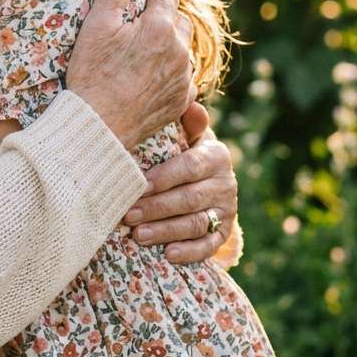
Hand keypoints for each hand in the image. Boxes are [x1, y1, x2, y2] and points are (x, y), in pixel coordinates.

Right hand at [65, 0, 195, 148]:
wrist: (100, 126)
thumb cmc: (93, 73)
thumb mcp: (97, 25)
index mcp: (160, 27)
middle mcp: (180, 50)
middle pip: (180, 18)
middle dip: (166, 12)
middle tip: (146, 13)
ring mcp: (183, 78)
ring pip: (185, 47)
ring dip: (172, 40)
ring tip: (150, 42)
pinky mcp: (181, 101)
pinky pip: (185, 76)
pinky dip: (174, 68)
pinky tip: (156, 71)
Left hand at [122, 125, 238, 263]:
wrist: (207, 177)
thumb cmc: (183, 150)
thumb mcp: (185, 134)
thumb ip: (186, 121)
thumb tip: (189, 101)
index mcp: (215, 155)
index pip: (189, 167)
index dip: (163, 178)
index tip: (138, 185)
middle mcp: (226, 183)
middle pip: (189, 198)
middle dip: (156, 208)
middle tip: (128, 215)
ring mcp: (228, 209)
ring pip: (196, 223)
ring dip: (166, 231)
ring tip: (138, 236)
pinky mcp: (225, 231)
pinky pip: (210, 245)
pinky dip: (191, 252)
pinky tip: (169, 254)